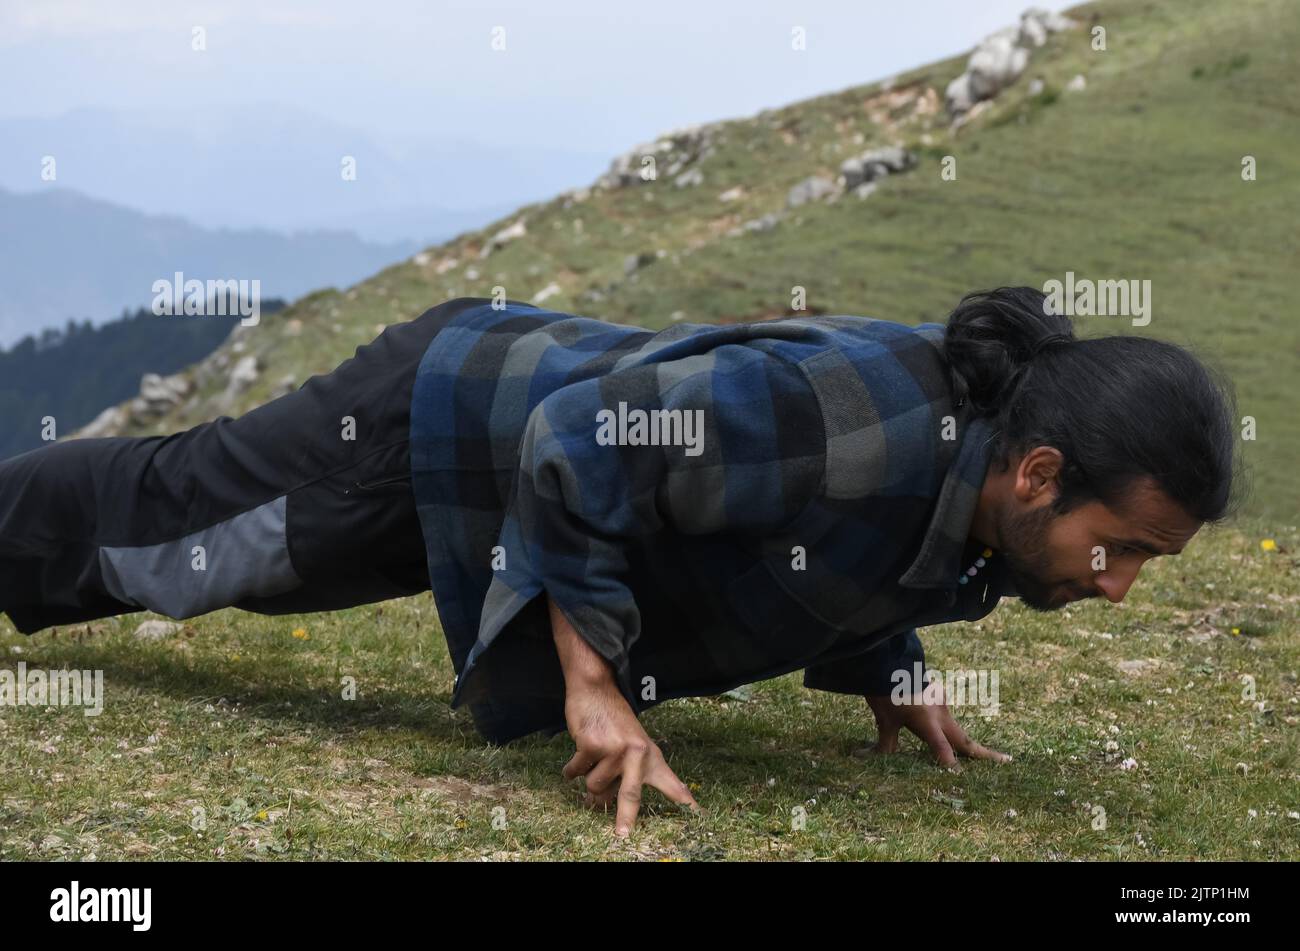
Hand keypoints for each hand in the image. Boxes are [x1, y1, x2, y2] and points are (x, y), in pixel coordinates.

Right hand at [560, 678, 698, 835]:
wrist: (596, 689)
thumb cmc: (613, 720)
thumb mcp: (633, 742)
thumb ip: (627, 773)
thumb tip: (604, 804)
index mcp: (650, 755)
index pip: (670, 780)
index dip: (683, 798)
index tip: (698, 812)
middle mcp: (636, 753)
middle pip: (631, 795)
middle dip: (626, 817)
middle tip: (622, 834)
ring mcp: (614, 750)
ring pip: (594, 787)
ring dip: (587, 779)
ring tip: (591, 758)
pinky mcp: (593, 746)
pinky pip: (577, 772)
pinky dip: (571, 770)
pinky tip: (574, 759)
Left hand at [864, 681, 1010, 766]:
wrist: (888, 659)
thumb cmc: (886, 691)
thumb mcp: (884, 719)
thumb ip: (887, 742)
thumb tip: (878, 758)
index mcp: (928, 720)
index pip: (941, 746)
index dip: (948, 761)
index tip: (956, 772)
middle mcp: (940, 713)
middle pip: (964, 738)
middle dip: (983, 753)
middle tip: (1006, 760)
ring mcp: (942, 702)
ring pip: (955, 728)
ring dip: (964, 741)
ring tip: (985, 754)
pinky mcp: (938, 694)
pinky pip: (945, 715)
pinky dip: (946, 725)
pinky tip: (940, 726)